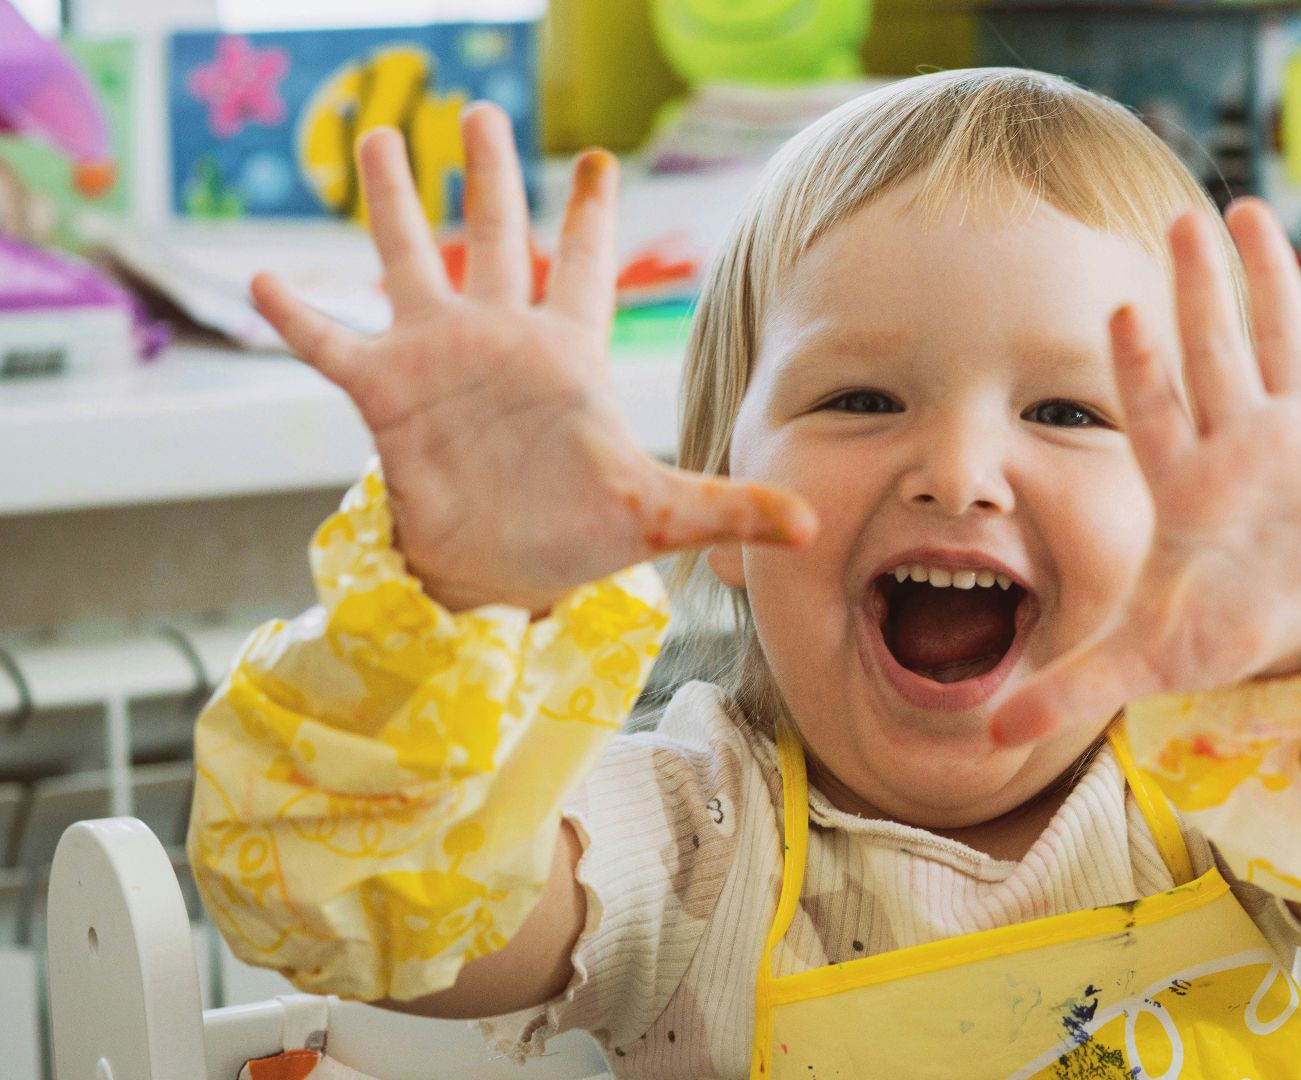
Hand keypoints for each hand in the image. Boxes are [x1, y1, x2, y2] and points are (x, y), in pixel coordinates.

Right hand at [252, 105, 815, 613]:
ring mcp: (439, 361)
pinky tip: (260, 276)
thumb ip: (731, 508)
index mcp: (568, 355)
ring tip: (372, 135)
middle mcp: (502, 341)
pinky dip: (298, 315)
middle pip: (495, 239)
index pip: (583, 268)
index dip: (588, 215)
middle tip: (475, 110)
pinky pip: (332, 344)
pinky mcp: (387, 396)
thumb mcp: (661, 517)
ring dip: (391, 203)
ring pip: (408, 262)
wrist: (501, 582)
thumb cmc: (579, 540)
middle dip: (490, 176)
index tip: (596, 159)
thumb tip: (811, 524)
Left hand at [989, 198, 1300, 746]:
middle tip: (1189, 218)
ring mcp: (1297, 441)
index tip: (1125, 312)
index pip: (1157, 417)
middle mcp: (1237, 447)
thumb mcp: (1140, 662)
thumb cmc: (1202, 627)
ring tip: (1255, 215)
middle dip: (1204, 293)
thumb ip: (1069, 690)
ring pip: (1288, 346)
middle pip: (1216, 357)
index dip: (1143, 371)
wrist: (1274, 627)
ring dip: (1276, 284)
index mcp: (1186, 486)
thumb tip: (984, 738)